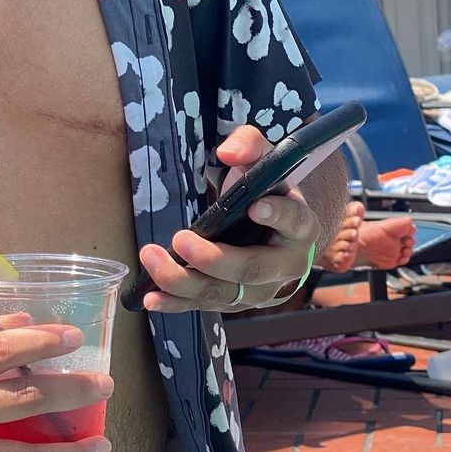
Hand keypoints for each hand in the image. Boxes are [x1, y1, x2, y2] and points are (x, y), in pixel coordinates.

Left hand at [137, 124, 320, 312]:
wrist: (267, 223)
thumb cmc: (263, 188)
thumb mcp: (260, 159)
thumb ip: (248, 145)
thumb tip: (229, 153)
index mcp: (300, 225)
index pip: (293, 220)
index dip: (277, 215)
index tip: (254, 207)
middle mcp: (285, 265)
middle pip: (252, 269)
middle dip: (214, 259)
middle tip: (180, 239)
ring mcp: (261, 290)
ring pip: (225, 294)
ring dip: (184, 281)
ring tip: (152, 259)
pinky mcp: (234, 301)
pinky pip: (205, 306)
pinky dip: (177, 303)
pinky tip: (151, 298)